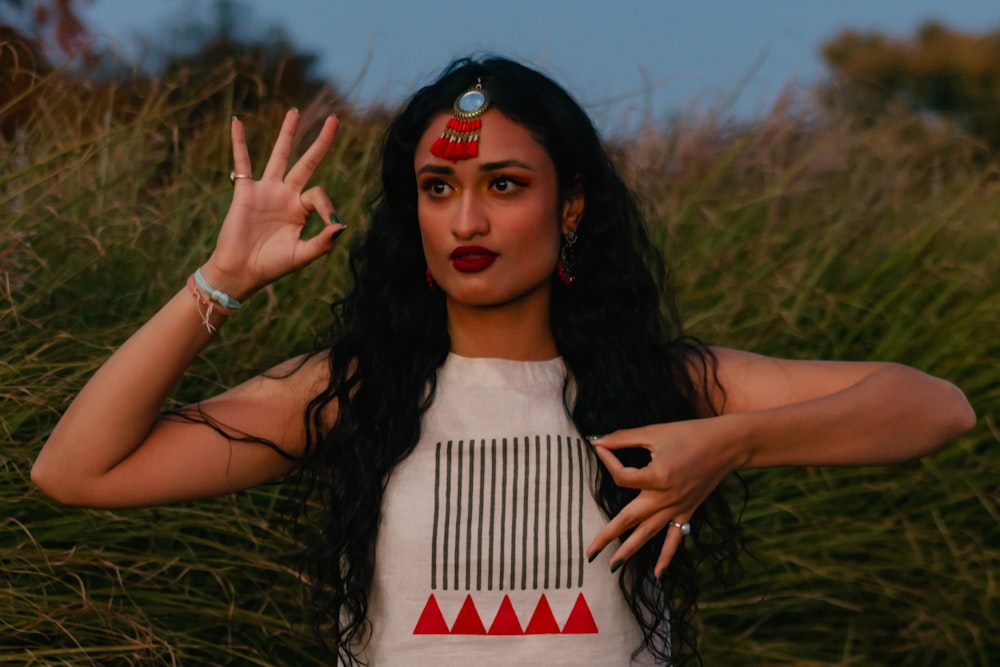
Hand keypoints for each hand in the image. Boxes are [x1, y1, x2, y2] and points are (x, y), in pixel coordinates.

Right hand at [201, 109, 344, 298]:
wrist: (240, 271)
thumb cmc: (272, 266)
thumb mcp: (302, 255)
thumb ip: (323, 243)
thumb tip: (341, 226)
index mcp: (302, 210)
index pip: (320, 194)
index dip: (328, 207)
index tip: (332, 223)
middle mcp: (287, 195)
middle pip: (307, 162)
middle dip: (321, 142)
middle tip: (334, 120)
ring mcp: (266, 190)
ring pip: (280, 156)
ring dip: (287, 134)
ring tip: (294, 112)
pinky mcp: (245, 191)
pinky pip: (242, 162)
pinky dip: (239, 143)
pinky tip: (237, 123)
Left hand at [586, 416, 742, 576]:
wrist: (727, 444)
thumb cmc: (689, 433)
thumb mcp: (654, 432)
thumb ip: (622, 438)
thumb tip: (596, 440)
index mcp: (657, 476)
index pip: (621, 477)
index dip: (607, 461)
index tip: (600, 448)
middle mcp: (666, 497)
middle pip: (629, 519)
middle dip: (607, 537)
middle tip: (588, 553)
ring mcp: (677, 508)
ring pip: (648, 533)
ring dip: (629, 550)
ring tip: (612, 566)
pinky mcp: (687, 512)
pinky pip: (675, 538)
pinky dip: (666, 556)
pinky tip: (657, 574)